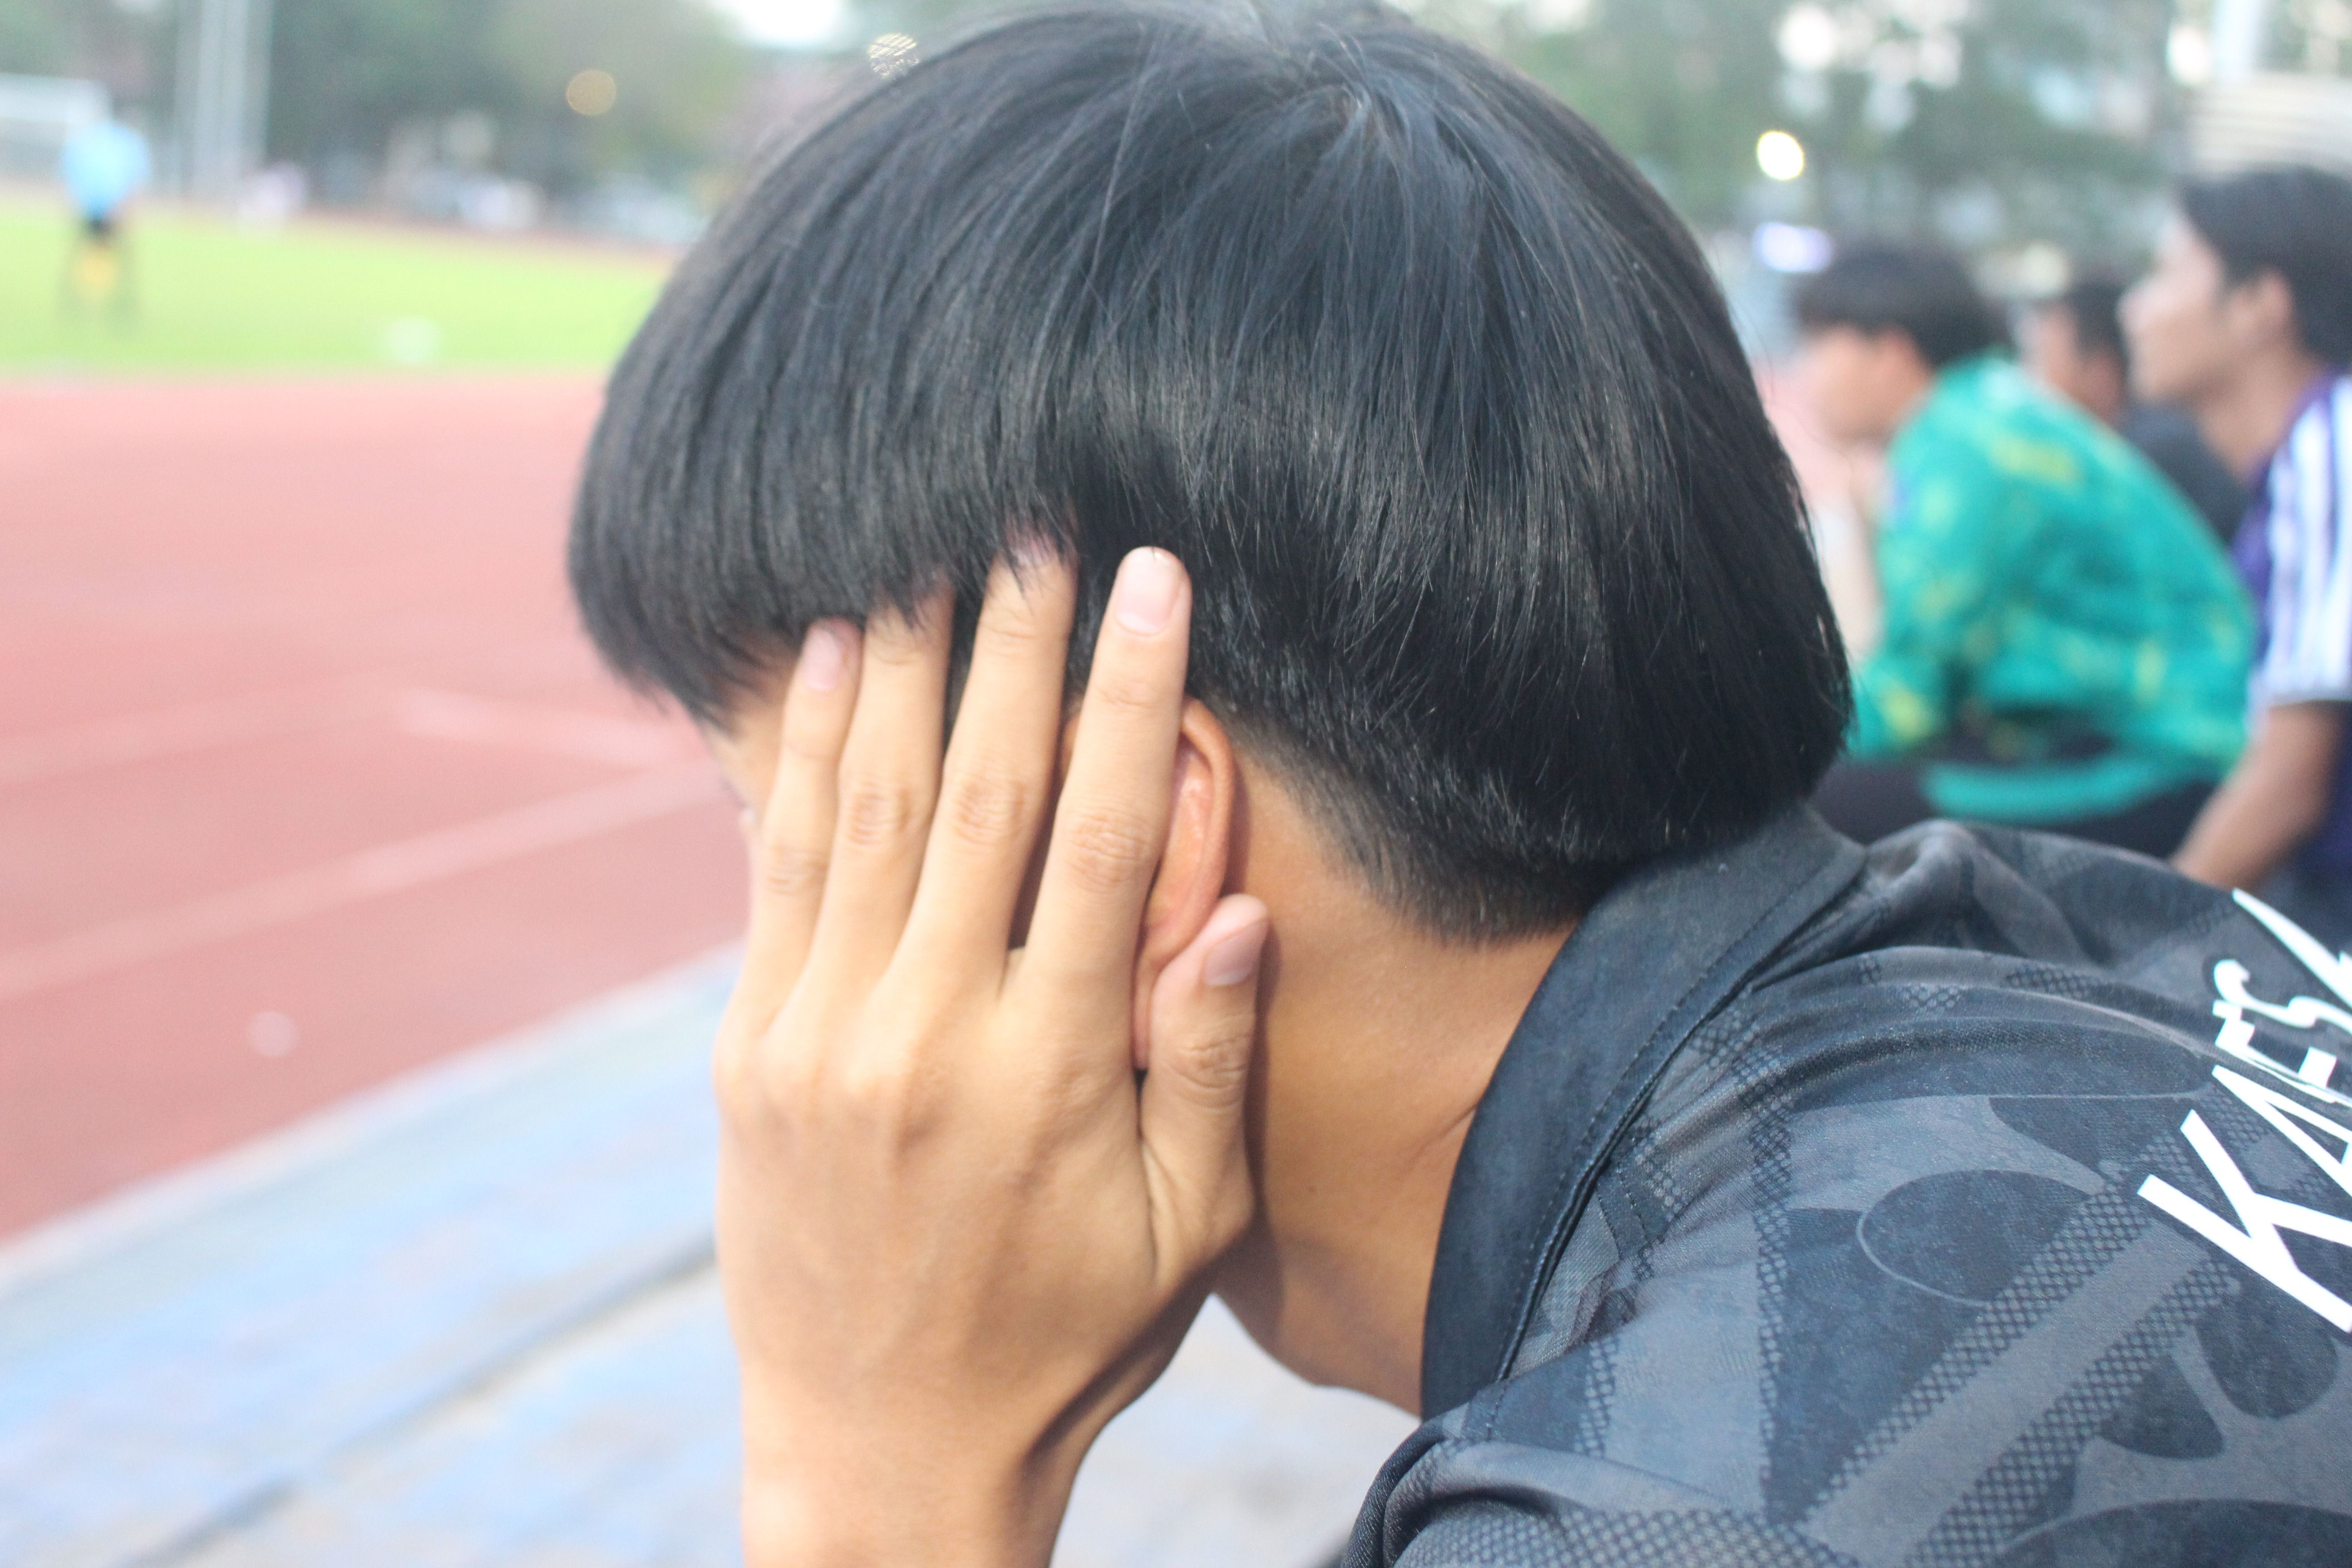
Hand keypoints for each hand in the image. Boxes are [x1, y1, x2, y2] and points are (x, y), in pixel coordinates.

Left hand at [714, 548, 1270, 1566]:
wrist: (879, 1452)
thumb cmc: (1064, 1337)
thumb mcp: (1180, 1230)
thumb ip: (1208, 1065)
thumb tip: (1239, 907)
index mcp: (1052, 1069)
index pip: (1103, 836)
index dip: (1132, 694)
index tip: (1153, 578)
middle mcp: (927, 1034)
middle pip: (977, 791)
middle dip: (1013, 643)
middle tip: (1033, 518)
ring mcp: (820, 1037)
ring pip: (861, 807)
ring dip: (894, 665)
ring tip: (920, 550)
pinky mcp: (748, 1051)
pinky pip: (776, 871)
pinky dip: (795, 755)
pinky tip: (814, 660)